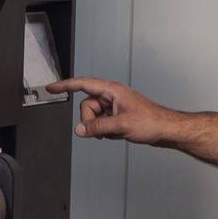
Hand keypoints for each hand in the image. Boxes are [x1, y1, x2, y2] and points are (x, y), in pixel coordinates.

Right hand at [45, 77, 177, 143]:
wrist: (166, 130)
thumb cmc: (151, 121)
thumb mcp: (120, 125)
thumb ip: (97, 127)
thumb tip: (80, 129)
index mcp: (112, 90)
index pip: (82, 85)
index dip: (65, 86)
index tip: (51, 87)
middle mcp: (111, 96)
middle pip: (86, 106)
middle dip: (90, 120)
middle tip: (103, 129)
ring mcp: (114, 106)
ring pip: (93, 116)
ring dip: (99, 127)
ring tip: (114, 132)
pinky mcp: (116, 116)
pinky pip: (101, 123)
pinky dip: (105, 130)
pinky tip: (117, 133)